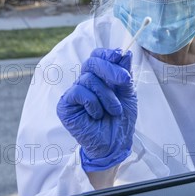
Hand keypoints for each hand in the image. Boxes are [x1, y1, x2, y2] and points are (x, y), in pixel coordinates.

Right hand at [57, 48, 137, 172]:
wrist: (115, 143)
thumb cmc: (121, 119)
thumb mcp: (128, 93)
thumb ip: (125, 73)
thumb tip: (125, 52)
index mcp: (100, 77)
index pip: (98, 55)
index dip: (107, 53)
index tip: (120, 56)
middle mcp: (85, 82)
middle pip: (92, 62)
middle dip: (111, 69)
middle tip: (124, 81)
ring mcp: (74, 92)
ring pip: (89, 79)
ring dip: (107, 95)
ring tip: (113, 110)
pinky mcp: (65, 105)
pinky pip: (79, 92)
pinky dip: (93, 103)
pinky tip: (96, 115)